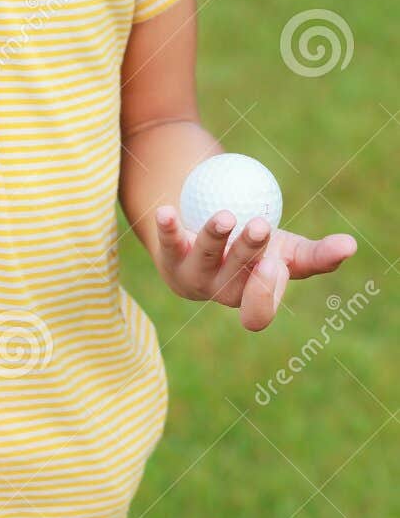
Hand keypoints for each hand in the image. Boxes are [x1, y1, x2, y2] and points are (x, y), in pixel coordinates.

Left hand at [153, 206, 357, 331]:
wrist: (204, 240)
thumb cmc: (254, 250)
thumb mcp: (286, 252)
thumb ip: (318, 255)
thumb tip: (351, 245)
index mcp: (253, 295)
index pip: (259, 306)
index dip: (265, 292)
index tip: (275, 263)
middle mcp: (222, 291)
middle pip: (235, 275)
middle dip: (248, 252)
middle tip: (260, 225)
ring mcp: (193, 274)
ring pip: (204, 256)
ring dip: (214, 235)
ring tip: (226, 215)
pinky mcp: (169, 253)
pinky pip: (167, 240)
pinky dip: (168, 226)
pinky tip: (166, 211)